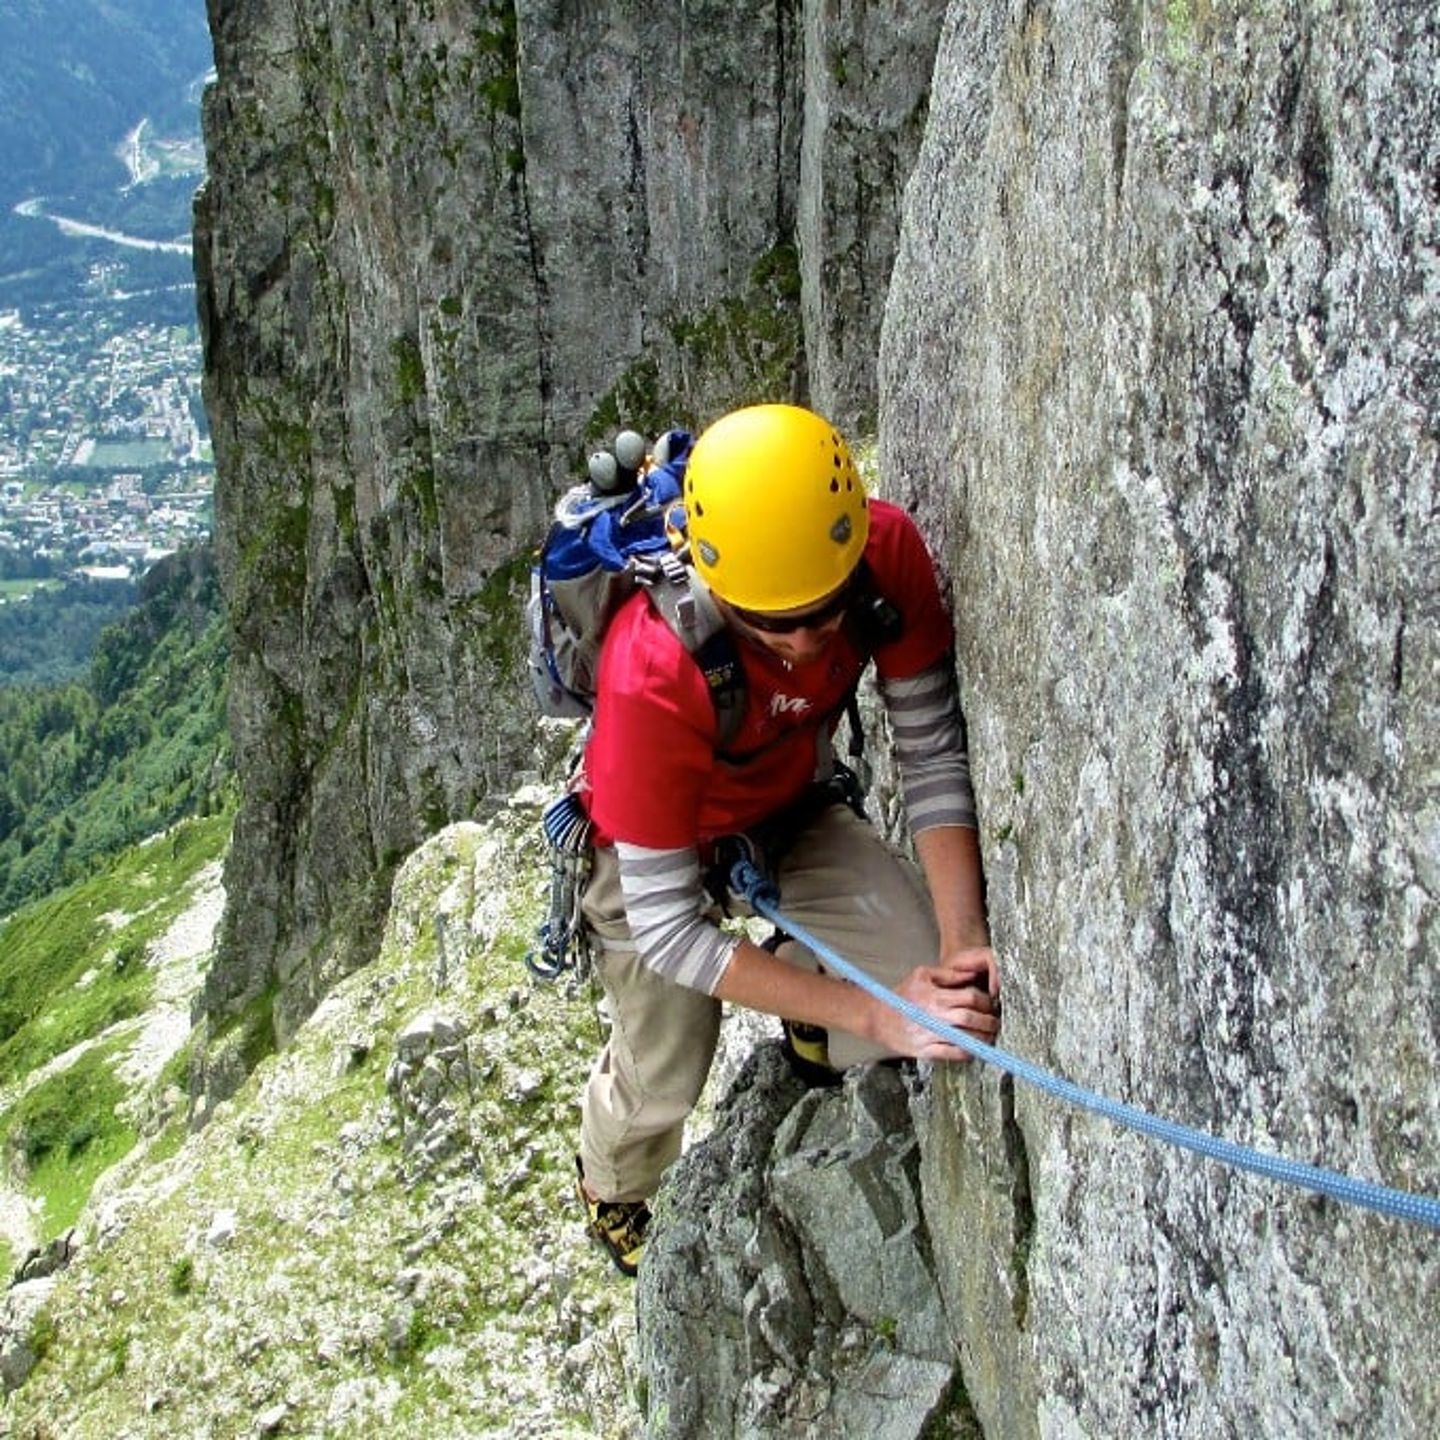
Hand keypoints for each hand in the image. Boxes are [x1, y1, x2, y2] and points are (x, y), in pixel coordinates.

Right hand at [878, 952, 1000, 1061]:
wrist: (878, 1018)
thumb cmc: (902, 995)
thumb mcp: (922, 975)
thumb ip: (948, 974)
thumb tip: (972, 974)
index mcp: (934, 996)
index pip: (970, 997)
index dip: (985, 1001)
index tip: (990, 1005)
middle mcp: (934, 1016)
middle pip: (970, 1018)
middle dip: (988, 1021)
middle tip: (995, 1023)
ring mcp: (930, 1035)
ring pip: (965, 1039)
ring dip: (982, 1039)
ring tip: (989, 1036)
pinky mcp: (925, 1051)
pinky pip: (952, 1055)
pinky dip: (967, 1053)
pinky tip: (973, 1049)